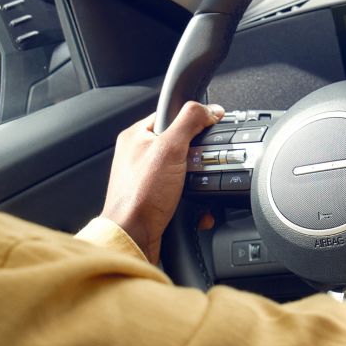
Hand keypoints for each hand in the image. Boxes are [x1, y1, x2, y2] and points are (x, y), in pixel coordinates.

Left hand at [100, 102, 224, 263]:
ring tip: (197, 188)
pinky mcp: (156, 201)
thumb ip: (190, 122)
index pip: (170, 115)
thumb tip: (209, 109)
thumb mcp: (170, 148)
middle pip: (181, 145)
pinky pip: (183, 194)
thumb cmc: (141, 195)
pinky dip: (195, 201)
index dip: (192, 119)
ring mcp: (147, 180)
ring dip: (199, 183)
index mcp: (136, 136)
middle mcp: (139, 156)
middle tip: (201, 164)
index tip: (211, 126)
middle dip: (198, 158)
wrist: (133, 236)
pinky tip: (196, 207)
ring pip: (185, 172)